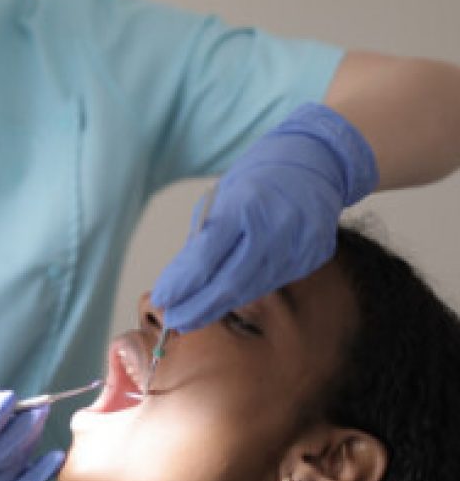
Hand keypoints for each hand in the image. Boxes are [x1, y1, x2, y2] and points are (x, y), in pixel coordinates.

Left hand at [151, 103, 378, 331]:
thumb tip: (180, 279)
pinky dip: (244, 293)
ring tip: (191, 317)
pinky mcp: (313, 256)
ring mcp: (299, 245)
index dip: (182, 283)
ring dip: (218, 306)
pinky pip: (272, 281)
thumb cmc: (261, 175)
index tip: (162, 300)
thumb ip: (206, 236)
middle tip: (173, 322)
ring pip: (252, 288)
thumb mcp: (225, 196)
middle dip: (198, 306)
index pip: (207, 256)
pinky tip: (225, 301)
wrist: (318, 159)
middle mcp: (275, 228)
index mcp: (246, 205)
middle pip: (230, 282)